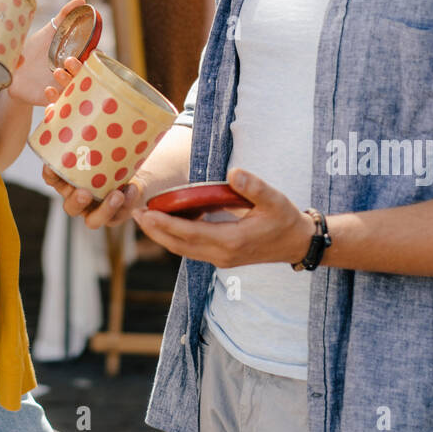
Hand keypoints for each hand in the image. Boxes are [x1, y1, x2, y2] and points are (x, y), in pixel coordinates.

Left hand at [6, 0, 87, 103]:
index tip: (93, 52)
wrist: (12, 72)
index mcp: (74, 58)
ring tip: (56, 71)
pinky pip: (57, 102)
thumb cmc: (34, 50)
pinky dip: (54, 97)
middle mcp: (71, 74)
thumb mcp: (48, 32)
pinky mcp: (50, 100)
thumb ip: (64, 16)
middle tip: (70, 60)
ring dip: (67, 80)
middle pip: (84, 74)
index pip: (92, 60)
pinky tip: (46, 90)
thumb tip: (82, 0)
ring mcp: (62, 88)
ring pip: (72, 88)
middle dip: (79, 68)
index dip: (95, 57)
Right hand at [39, 55, 147, 226]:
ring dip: (103, 209)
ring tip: (115, 193)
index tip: (55, 170)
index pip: (52, 176)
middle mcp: (79, 191)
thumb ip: (82, 93)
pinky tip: (132, 190)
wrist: (135, 158)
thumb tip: (70, 62)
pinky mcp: (118, 211)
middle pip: (69, 202)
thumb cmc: (107, 136)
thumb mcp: (97, 116)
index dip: (51, 175)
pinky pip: (119, 215)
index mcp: (69, 171)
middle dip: (75, 199)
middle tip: (85, 189)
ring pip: (92, 219)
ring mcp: (99, 205)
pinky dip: (127, 206)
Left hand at [131, 166, 315, 266]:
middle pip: (179, 246)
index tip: (146, 213)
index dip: (166, 224)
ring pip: (182, 249)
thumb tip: (234, 173)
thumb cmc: (285, 219)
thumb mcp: (275, 200)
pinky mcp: (220, 256)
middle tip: (135, 214)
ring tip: (144, 217)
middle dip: (155, 231)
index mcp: (231, 242)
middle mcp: (222, 254)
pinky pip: (191, 248)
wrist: (297, 243)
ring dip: (162, 235)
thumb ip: (254, 187)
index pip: (190, 234)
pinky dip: (175, 236)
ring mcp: (220, 258)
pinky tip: (167, 221)